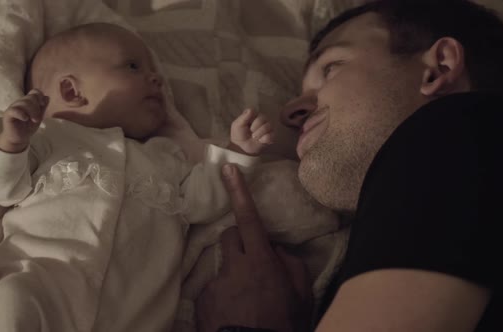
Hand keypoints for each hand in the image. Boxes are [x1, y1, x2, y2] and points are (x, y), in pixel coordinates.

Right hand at [0, 89, 47, 152]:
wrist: (19, 138)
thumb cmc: (28, 127)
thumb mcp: (39, 117)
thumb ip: (42, 107)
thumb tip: (47, 97)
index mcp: (28, 102)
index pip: (34, 91)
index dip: (40, 96)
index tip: (42, 105)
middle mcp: (20, 103)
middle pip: (31, 97)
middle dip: (37, 108)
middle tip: (37, 119)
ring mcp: (13, 107)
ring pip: (24, 102)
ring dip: (32, 112)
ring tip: (33, 120)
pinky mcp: (8, 114)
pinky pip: (14, 110)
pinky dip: (22, 114)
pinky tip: (25, 119)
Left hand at [196, 164, 312, 331]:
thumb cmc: (281, 323)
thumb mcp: (301, 294)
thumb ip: (291, 264)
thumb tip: (276, 249)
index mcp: (259, 261)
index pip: (248, 218)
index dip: (239, 192)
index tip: (228, 169)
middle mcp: (233, 266)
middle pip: (229, 235)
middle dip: (240, 241)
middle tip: (251, 260)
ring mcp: (214, 283)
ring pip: (222, 264)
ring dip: (232, 272)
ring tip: (244, 297)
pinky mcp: (202, 300)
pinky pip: (212, 287)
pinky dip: (222, 294)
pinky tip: (233, 310)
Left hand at [230, 109, 273, 155]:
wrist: (243, 148)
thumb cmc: (239, 135)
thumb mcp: (237, 126)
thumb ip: (243, 117)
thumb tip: (250, 110)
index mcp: (253, 114)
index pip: (254, 111)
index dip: (250, 119)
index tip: (246, 125)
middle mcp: (262, 118)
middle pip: (262, 118)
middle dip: (254, 127)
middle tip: (250, 132)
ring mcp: (268, 127)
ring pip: (268, 126)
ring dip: (259, 134)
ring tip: (254, 137)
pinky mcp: (272, 135)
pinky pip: (272, 135)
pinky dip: (264, 139)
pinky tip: (260, 141)